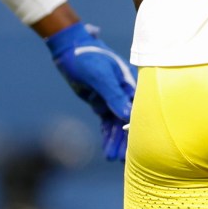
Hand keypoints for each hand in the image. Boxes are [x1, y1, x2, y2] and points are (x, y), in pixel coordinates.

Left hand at [46, 22, 137, 158]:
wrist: (69, 49)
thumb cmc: (87, 57)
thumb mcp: (100, 75)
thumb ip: (113, 95)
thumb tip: (127, 115)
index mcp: (129, 85)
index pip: (137, 111)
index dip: (137, 129)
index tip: (136, 146)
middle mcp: (124, 93)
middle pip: (127, 121)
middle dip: (125, 140)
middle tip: (122, 159)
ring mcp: (112, 99)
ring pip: (116, 125)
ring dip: (114, 141)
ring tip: (111, 159)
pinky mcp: (101, 102)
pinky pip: (106, 123)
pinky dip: (106, 135)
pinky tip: (106, 149)